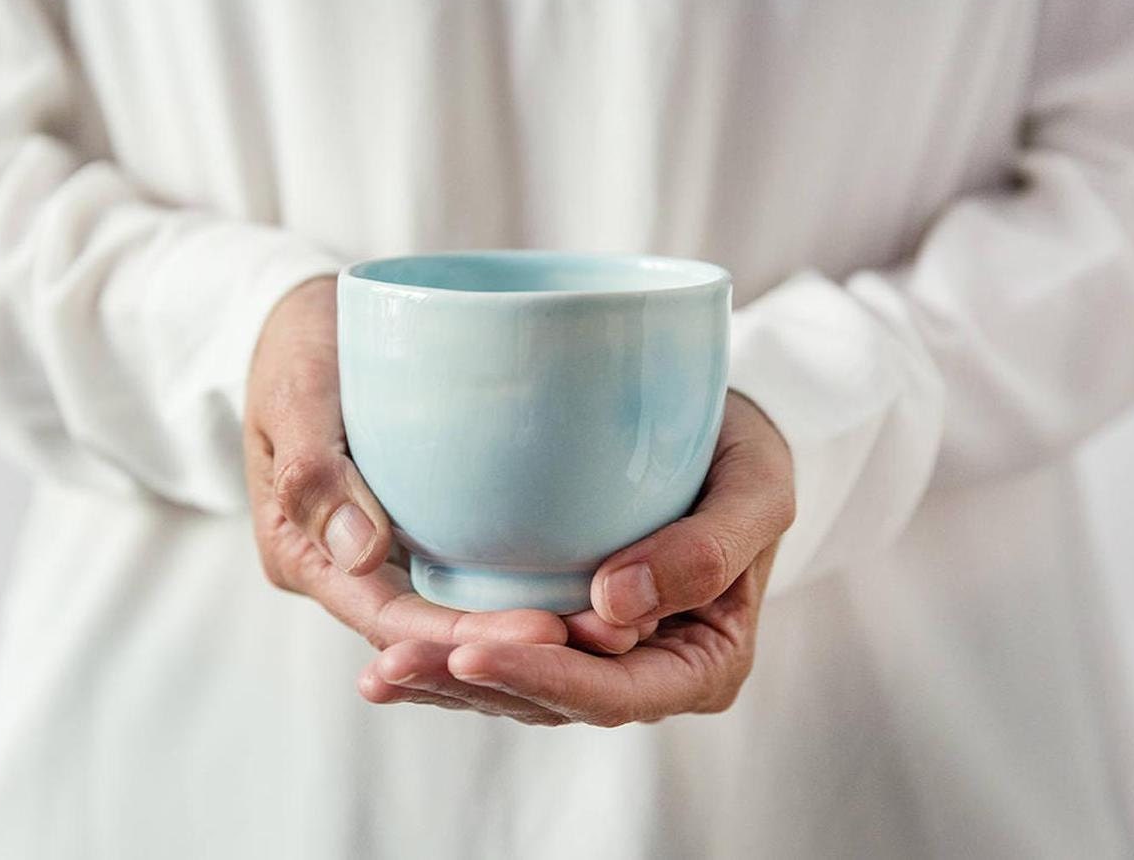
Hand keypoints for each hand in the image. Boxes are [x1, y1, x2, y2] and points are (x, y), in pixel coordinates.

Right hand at [243, 276, 647, 654]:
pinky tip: (596, 577)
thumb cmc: (295, 347)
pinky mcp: (424, 526)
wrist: (310, 321)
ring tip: (622, 625)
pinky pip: (476, 569)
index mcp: (305, 555)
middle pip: (437, 632)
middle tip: (611, 637)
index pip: (393, 621)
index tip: (546, 630)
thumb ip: (313, 468)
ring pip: (463, 609)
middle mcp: (349, 570)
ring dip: (534, 625)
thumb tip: (362, 553)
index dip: (466, 637)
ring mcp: (389, 551)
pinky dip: (529, 581)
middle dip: (519, 646)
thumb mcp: (295, 392)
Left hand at [359, 391, 794, 725]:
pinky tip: (385, 652)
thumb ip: (710, 550)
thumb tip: (614, 608)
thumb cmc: (742, 459)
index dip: (546, 677)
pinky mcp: (558, 627)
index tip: (474, 649)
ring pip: (516, 687)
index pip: (617, 691)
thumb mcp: (757, 487)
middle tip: (393, 665)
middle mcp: (645, 672)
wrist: (717, 434)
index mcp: (701, 661)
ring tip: (377, 672)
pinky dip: (446, 653)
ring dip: (444, 682)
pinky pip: (502, 651)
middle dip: (471, 687)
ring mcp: (597, 656)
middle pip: (552, 699)